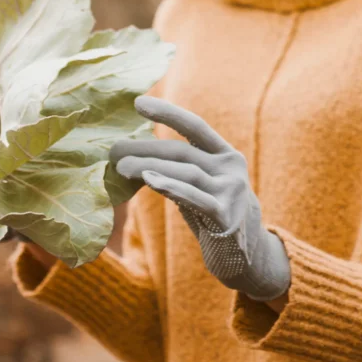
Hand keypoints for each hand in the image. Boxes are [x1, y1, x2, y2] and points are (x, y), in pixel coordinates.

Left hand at [110, 95, 290, 301]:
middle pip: (182, 152)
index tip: (138, 102)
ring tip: (120, 167)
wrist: (248, 259)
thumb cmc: (215, 218)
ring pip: (185, 171)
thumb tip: (133, 157)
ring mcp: (232, 191)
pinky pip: (194, 197)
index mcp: (226, 156)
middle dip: (145, 148)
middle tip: (113, 150)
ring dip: (149, 166)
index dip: (168, 112)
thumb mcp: (202, 188)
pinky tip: (149, 180)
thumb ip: (180, 171)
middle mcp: (231, 168)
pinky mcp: (226, 216)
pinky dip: (170, 186)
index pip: (196, 126)